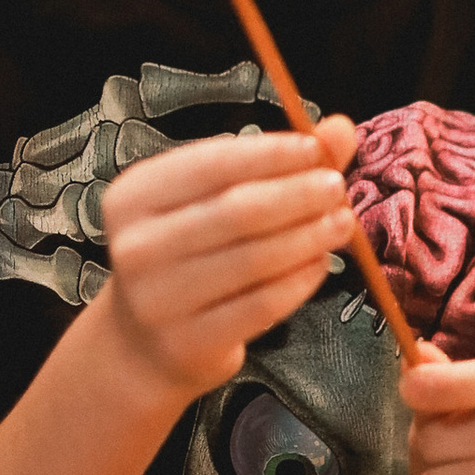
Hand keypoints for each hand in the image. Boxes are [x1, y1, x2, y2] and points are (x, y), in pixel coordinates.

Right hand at [98, 119, 360, 401]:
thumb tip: (338, 130)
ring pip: (254, 259)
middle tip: (336, 187)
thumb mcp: (210, 201)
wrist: (143, 343)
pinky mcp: (190, 343)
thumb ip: (272, 163)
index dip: (271, 154)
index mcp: (133, 197)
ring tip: (341, 223)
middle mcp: (137, 247)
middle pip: (236, 211)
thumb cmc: (185, 257)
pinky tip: (320, 263)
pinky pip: (261, 305)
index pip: (211, 164)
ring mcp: (159, 300)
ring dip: (308, 237)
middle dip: (297, 195)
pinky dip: (300, 280)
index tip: (317, 149)